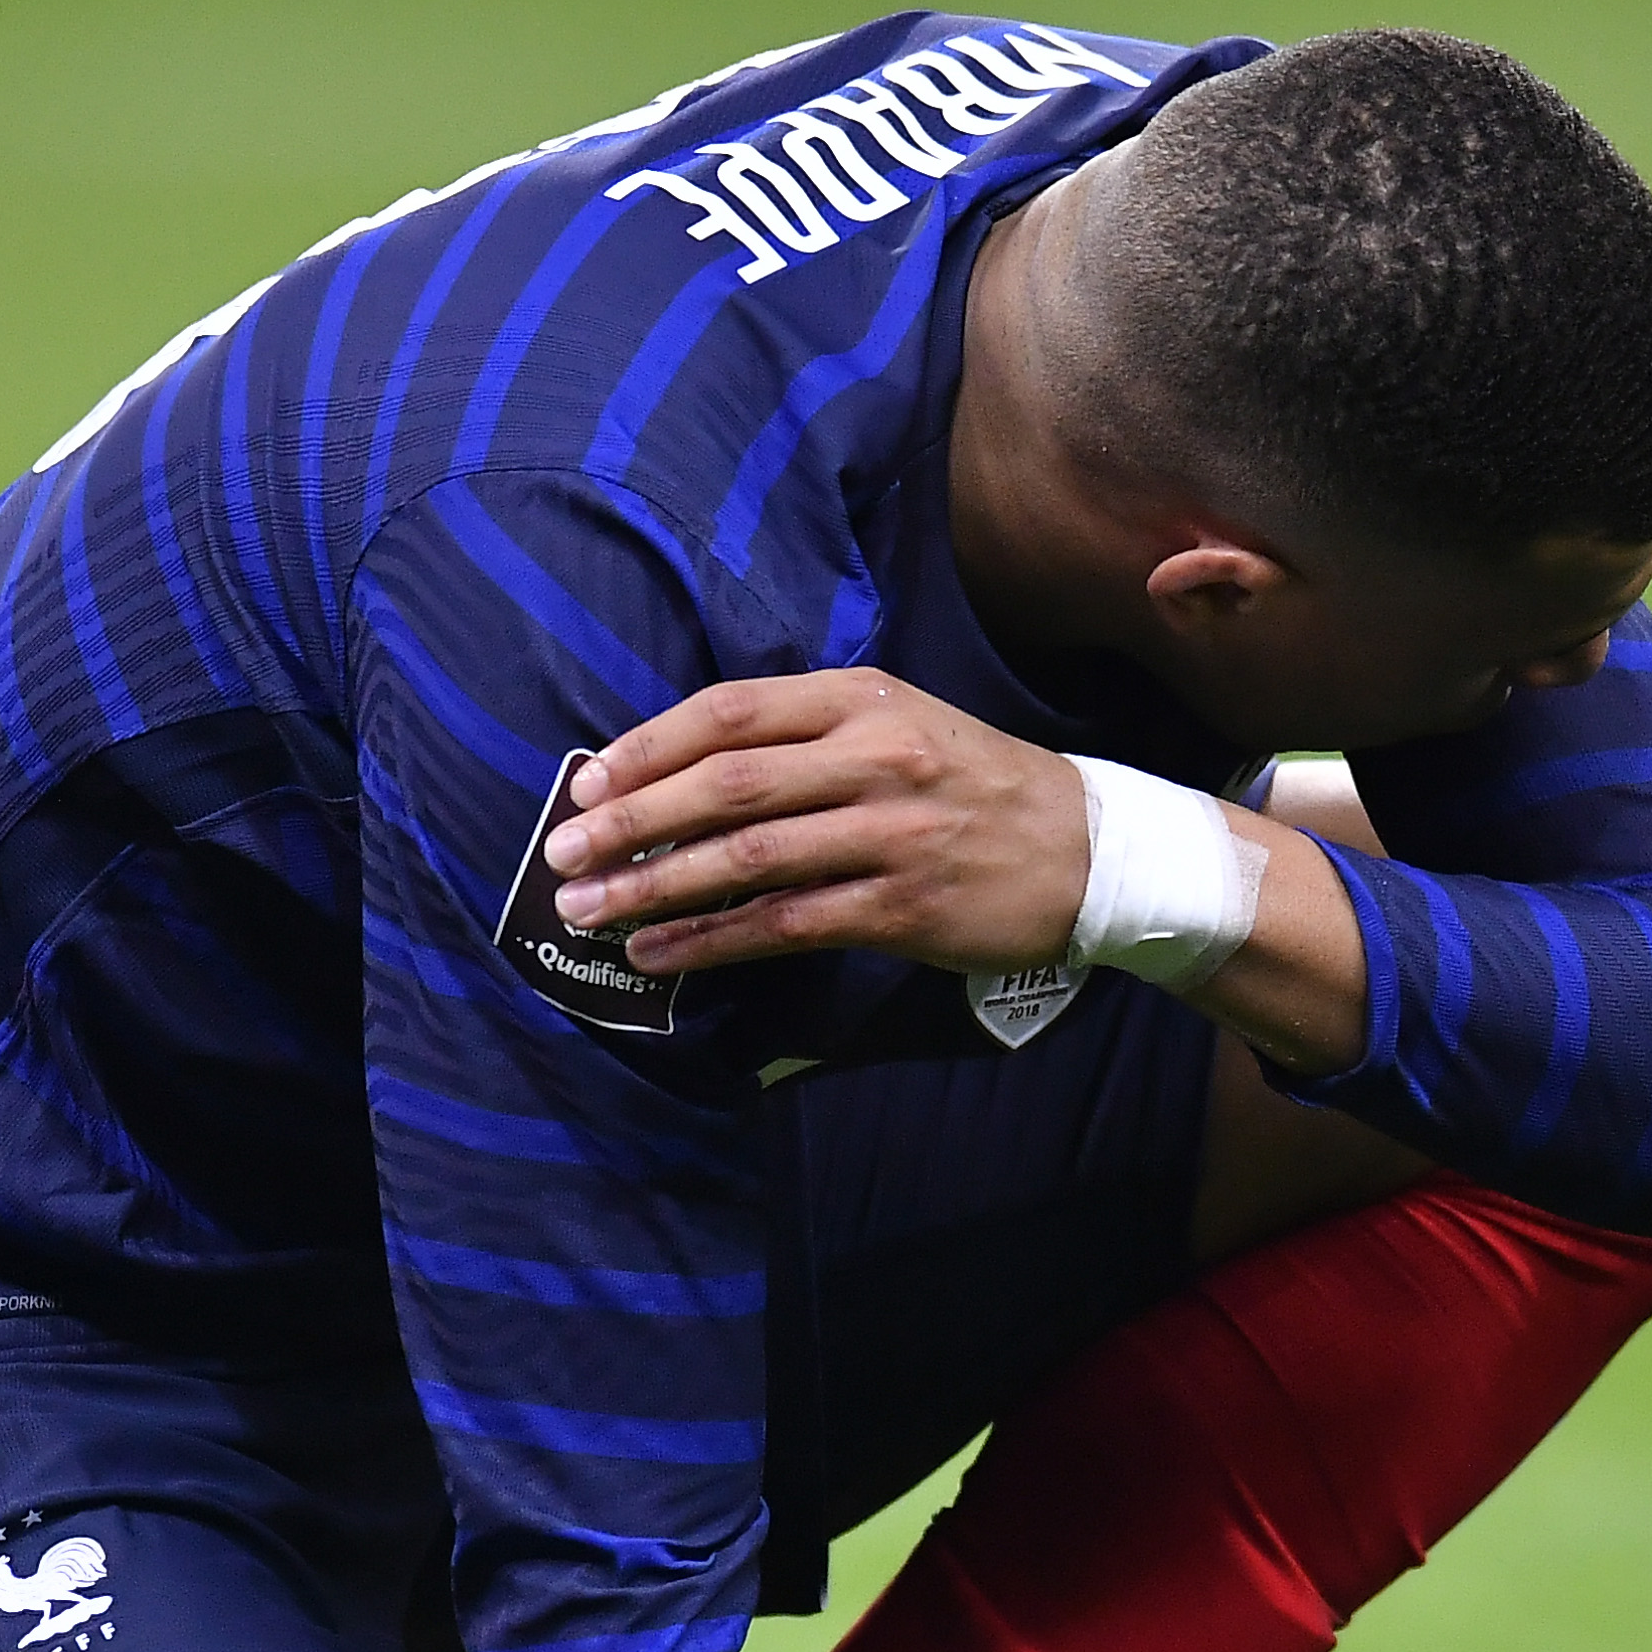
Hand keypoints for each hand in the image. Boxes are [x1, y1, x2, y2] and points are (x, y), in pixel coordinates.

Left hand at [539, 671, 1087, 976]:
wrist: (1089, 850)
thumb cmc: (971, 787)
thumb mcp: (898, 725)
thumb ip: (804, 738)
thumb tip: (682, 772)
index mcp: (861, 698)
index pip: (730, 711)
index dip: (648, 748)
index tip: (587, 783)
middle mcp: (873, 756)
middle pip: (724, 784)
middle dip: (630, 822)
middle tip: (562, 851)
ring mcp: (889, 833)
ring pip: (745, 859)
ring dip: (653, 888)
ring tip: (588, 910)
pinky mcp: (902, 907)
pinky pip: (784, 924)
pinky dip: (710, 940)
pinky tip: (658, 952)